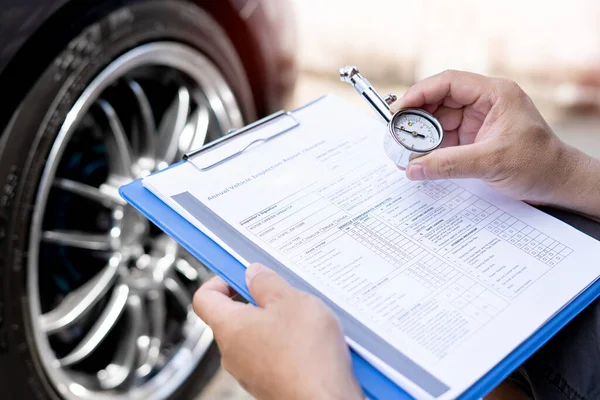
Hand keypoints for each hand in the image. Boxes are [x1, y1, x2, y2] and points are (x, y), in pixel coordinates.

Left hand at [192, 263, 363, 399]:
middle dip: (258, 303)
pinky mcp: (269, 384)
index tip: (241, 276)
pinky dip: (288, 347)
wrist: (324, 399)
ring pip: (256, 338)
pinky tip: (311, 344)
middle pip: (234, 318)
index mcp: (229, 327)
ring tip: (304, 320)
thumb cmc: (306, 354)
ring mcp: (250, 372)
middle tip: (282, 294)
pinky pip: (273, 357)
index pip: (204, 298)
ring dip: (276, 325)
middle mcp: (232, 352)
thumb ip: (267, 282)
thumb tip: (254, 274)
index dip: (220, 281)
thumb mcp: (291, 300)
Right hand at [391, 70, 599, 218]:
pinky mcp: (472, 141)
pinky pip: (443, 141)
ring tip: (400, 150)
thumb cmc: (539, 164)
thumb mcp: (492, 162)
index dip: (420, 93)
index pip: (449, 83)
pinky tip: (415, 160)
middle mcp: (483, 104)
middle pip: (439, 102)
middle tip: (394, 133)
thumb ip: (449, 164)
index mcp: (494, 94)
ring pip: (438, 123)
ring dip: (419, 137)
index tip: (399, 110)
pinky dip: (428, 150)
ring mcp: (476, 122)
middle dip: (416, 118)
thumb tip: (414, 168)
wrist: (557, 184)